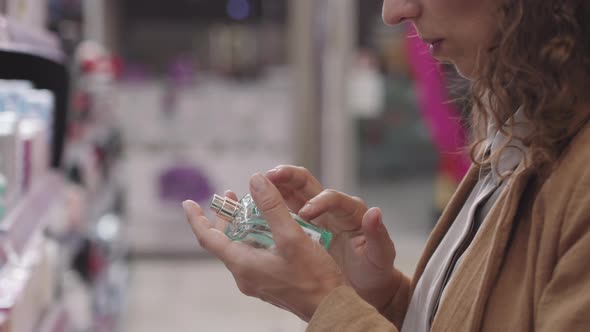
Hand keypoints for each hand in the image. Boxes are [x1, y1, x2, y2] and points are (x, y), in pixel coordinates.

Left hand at [182, 173, 344, 320]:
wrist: (329, 307)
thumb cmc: (313, 276)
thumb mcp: (292, 236)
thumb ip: (272, 207)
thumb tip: (255, 180)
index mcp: (242, 263)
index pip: (207, 238)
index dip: (196, 218)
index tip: (188, 203)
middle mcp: (244, 275)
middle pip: (223, 241)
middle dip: (225, 217)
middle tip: (230, 195)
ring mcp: (255, 281)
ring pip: (239, 248)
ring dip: (241, 226)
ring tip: (251, 207)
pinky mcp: (268, 283)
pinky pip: (252, 257)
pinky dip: (253, 239)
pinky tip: (269, 229)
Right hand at [266, 166, 398, 311]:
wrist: (367, 285)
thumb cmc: (375, 270)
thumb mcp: (380, 255)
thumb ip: (378, 235)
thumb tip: (375, 213)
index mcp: (351, 211)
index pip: (332, 197)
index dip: (319, 201)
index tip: (306, 214)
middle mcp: (331, 207)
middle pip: (306, 182)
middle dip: (287, 176)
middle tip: (270, 176)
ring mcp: (314, 215)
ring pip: (291, 192)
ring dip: (274, 187)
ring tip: (256, 187)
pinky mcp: (302, 226)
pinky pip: (283, 211)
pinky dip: (269, 207)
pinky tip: (254, 212)